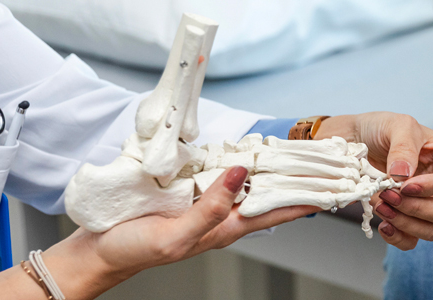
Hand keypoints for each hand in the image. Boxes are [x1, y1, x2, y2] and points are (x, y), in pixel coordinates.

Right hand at [13, 167, 321, 298]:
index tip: (335, 187)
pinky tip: (244, 147)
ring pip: (246, 178)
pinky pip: (217, 169)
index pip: (277, 211)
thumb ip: (211, 208)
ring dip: (270, 165)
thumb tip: (240, 174)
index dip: (306, 200)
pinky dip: (234, 157)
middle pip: (268, 191)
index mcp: (226, 227)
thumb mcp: (177, 235)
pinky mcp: (185, 188)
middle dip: (297, 177)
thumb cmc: (136, 248)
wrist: (97, 250)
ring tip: (298, 149)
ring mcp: (204, 200)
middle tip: (324, 158)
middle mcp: (220, 212)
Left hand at [318, 112, 432, 249]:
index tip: (406, 186)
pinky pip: (412, 241)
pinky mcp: (410, 220)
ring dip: (406, 223)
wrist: (353, 143)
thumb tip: (404, 176)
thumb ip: (404, 147)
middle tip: (388, 196)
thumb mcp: (396, 125)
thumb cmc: (381, 129)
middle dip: (416, 208)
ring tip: (381, 207)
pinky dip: (398, 238)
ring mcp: (429, 205)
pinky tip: (383, 225)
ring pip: (432, 230)